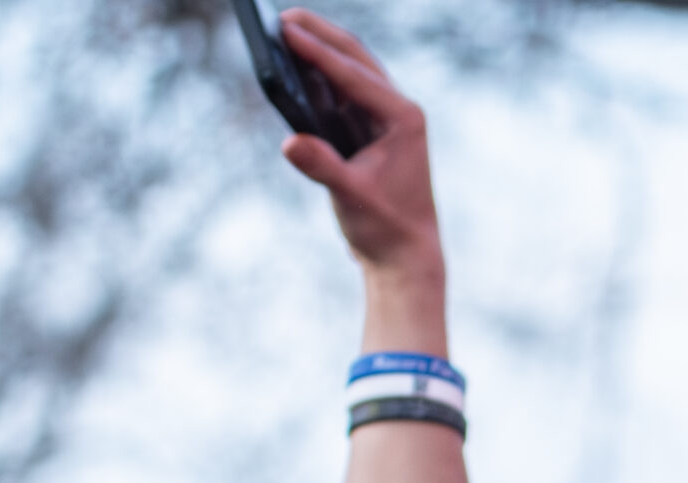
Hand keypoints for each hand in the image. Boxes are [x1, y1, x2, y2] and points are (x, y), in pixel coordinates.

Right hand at [277, 10, 443, 288]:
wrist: (405, 255)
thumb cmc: (386, 227)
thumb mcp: (352, 197)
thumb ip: (322, 167)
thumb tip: (291, 142)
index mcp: (403, 119)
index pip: (353, 75)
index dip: (316, 51)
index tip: (284, 30)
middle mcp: (399, 112)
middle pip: (355, 59)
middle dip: (320, 35)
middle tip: (282, 17)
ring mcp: (387, 119)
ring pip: (351, 71)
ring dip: (320, 49)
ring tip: (285, 28)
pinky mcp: (373, 131)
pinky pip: (343, 91)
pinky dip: (320, 74)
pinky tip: (296, 62)